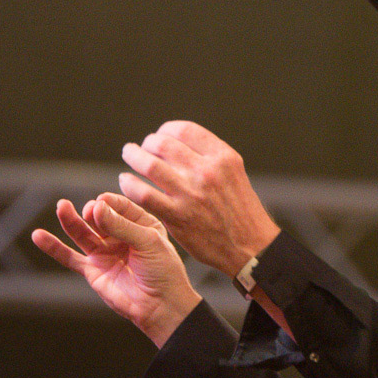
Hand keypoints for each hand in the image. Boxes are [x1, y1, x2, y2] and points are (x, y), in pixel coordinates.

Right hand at [31, 195, 200, 346]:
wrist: (160, 307)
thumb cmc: (163, 272)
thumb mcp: (148, 242)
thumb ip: (120, 225)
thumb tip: (95, 207)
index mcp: (139, 223)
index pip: (117, 205)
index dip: (108, 203)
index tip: (102, 204)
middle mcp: (119, 235)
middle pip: (97, 217)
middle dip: (92, 212)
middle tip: (90, 212)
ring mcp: (104, 252)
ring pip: (81, 233)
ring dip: (70, 220)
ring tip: (62, 207)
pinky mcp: (92, 270)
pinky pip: (69, 257)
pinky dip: (53, 247)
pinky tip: (38, 236)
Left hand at [119, 121, 279, 275]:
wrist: (251, 247)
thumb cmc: (240, 211)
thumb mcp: (233, 174)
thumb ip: (209, 158)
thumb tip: (178, 143)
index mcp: (223, 157)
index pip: (184, 130)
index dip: (165, 130)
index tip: (160, 136)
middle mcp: (207, 172)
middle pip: (163, 143)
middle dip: (147, 143)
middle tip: (142, 148)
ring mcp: (191, 194)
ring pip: (150, 165)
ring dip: (134, 156)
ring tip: (129, 155)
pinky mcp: (178, 217)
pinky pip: (144, 194)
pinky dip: (130, 184)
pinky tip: (126, 182)